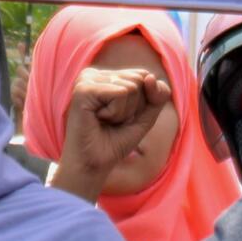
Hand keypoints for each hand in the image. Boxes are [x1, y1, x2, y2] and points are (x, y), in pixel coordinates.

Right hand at [46, 66, 172, 203]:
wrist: (92, 166)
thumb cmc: (114, 142)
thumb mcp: (144, 117)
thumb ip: (157, 96)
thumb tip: (150, 77)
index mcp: (105, 76)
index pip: (144, 75)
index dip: (141, 103)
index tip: (120, 119)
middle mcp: (94, 74)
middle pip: (139, 78)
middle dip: (133, 107)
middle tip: (111, 122)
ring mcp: (87, 79)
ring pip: (132, 86)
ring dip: (123, 112)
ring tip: (104, 121)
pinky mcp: (84, 89)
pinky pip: (121, 93)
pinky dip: (116, 113)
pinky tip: (98, 119)